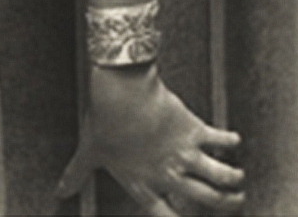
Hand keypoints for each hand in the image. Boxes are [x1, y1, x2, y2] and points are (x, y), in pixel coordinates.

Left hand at [55, 64, 244, 215]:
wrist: (121, 94)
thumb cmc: (103, 122)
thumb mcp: (89, 152)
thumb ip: (76, 174)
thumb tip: (59, 191)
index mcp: (143, 184)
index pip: (164, 216)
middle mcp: (168, 175)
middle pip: (205, 200)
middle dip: (225, 204)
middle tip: (235, 201)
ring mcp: (184, 155)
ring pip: (220, 176)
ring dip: (233, 179)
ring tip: (239, 180)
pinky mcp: (194, 131)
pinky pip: (219, 140)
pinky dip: (230, 141)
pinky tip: (234, 140)